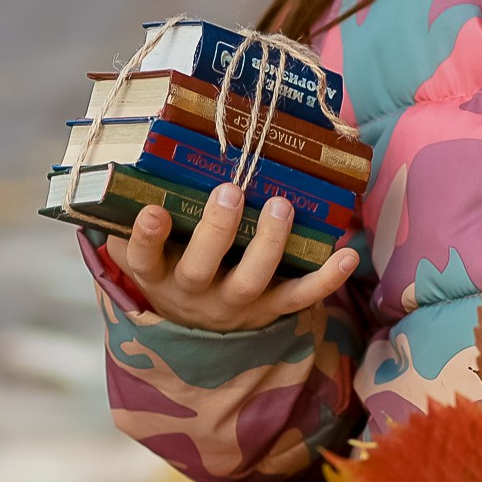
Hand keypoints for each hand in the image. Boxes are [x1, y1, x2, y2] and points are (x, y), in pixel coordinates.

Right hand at [120, 187, 358, 332]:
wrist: (194, 322)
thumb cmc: (169, 262)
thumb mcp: (145, 246)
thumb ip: (137, 214)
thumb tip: (133, 159)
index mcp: (157, 273)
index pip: (143, 259)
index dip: (147, 237)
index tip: (153, 210)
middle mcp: (193, 291)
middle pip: (200, 269)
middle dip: (216, 230)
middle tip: (229, 191)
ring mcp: (234, 303)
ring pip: (251, 281)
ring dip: (268, 244)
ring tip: (280, 206)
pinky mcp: (270, 308)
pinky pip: (300, 297)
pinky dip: (327, 279)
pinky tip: (348, 254)